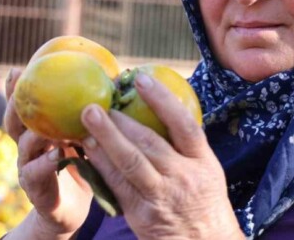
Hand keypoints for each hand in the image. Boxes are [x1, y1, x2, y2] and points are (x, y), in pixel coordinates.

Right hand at [3, 69, 92, 238]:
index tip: (19, 69)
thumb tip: (112, 83)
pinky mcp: (36, 189)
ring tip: (42, 122)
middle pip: (14, 122)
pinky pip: (36, 174)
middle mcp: (27, 149)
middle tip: (22, 88)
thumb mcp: (81, 140)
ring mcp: (28, 169)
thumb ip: (84, 119)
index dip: (17, 90)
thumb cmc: (80, 168)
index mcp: (36, 133)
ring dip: (34, 133)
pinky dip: (45, 163)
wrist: (70, 212)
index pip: (23, 107)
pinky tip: (55, 154)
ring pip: (24, 147)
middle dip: (15, 104)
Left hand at [80, 74, 242, 239]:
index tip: (142, 78)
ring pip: (131, 164)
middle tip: (97, 103)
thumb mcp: (206, 170)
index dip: (162, 100)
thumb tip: (159, 102)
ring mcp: (162, 197)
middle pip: (150, 143)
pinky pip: (118, 186)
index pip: (184, 125)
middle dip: (121, 121)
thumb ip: (185, 144)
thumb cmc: (202, 200)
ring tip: (87, 123)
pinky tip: (88, 151)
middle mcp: (184, 177)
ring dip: (106, 140)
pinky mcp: (143, 215)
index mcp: (203, 162)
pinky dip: (101, 166)